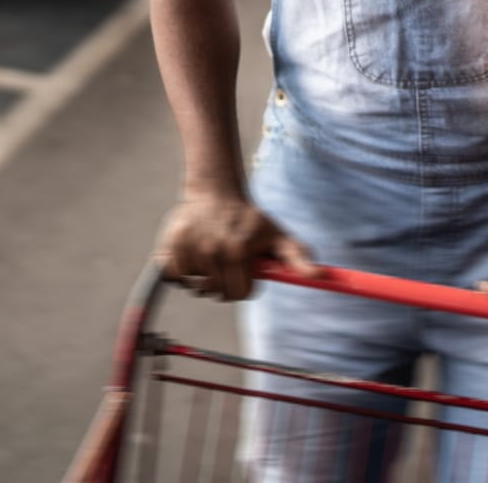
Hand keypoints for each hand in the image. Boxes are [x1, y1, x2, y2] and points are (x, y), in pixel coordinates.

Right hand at [155, 193, 318, 300]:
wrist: (217, 192)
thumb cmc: (251, 220)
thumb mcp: (278, 236)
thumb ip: (299, 257)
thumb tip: (319, 277)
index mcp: (238, 251)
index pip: (240, 295)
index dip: (245, 285)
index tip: (246, 268)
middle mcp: (212, 250)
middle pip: (218, 294)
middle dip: (226, 282)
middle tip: (229, 259)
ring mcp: (189, 248)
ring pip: (196, 287)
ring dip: (204, 276)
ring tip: (212, 252)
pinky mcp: (169, 247)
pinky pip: (175, 277)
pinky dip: (183, 271)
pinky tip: (194, 252)